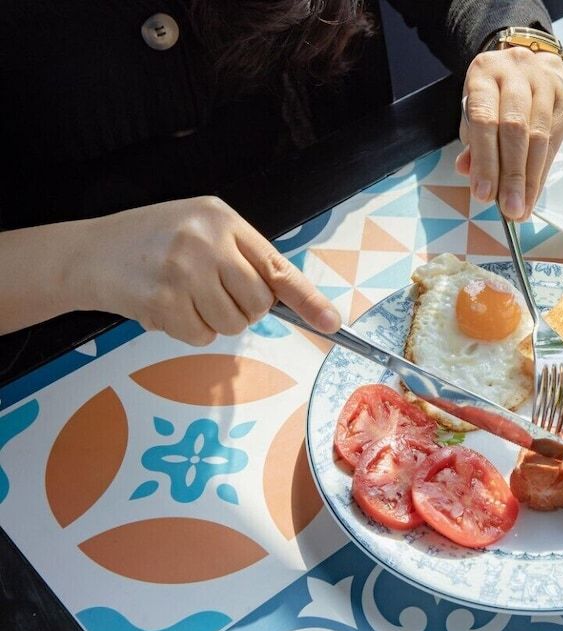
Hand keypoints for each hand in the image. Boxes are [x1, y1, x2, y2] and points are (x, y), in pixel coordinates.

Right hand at [74, 196, 339, 345]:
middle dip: (243, 309)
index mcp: (222, 218)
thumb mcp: (200, 228)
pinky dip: (188, 330)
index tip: (331, 321)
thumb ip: (240, 255)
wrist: (87, 253)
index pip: (277, 266)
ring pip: (232, 324)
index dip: (308, 298)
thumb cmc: (149, 240)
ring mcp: (185, 271)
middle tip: (211, 294)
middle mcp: (207, 241)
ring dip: (212, 320)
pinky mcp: (164, 301)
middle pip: (258, 303)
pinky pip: (201, 336)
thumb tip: (283, 296)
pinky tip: (166, 306)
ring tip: (183, 295)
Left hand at [457, 47, 562, 220]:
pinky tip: (534, 193)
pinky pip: (556, 141)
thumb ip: (472, 140)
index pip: (484, 118)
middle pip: (516, 128)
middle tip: (509, 209)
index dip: (485, 159)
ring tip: (522, 209)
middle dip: (511, 175)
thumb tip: (468, 172)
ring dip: (530, 179)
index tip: (483, 194)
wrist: (532, 64)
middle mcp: (517, 72)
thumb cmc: (496, 94)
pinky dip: (542, 172)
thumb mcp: (474, 109)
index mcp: (485, 72)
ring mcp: (546, 84)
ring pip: (540, 136)